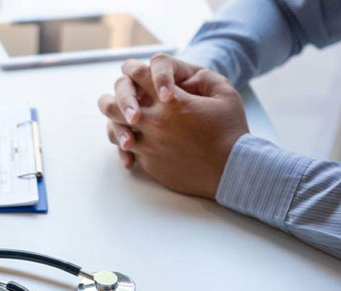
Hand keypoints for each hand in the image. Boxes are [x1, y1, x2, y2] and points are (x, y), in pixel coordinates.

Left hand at [99, 58, 249, 198]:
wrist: (231, 170)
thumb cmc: (230, 131)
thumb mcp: (224, 94)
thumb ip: (202, 77)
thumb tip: (184, 75)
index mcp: (171, 101)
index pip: (137, 75)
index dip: (132, 69)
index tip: (134, 71)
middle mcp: (154, 122)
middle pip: (112, 106)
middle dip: (111, 99)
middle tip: (115, 99)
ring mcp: (148, 145)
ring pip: (115, 131)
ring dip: (115, 123)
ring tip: (121, 120)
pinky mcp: (148, 163)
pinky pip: (126, 151)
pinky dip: (126, 146)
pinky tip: (131, 143)